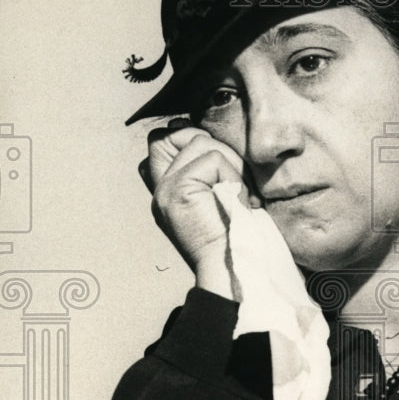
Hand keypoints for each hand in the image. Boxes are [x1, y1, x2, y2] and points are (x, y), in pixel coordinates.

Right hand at [139, 119, 259, 296]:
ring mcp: (166, 188)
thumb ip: (208, 170)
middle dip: (213, 146)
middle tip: (233, 179)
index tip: (219, 161)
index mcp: (167, 190)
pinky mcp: (178, 188)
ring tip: (238, 195)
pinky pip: (213, 158)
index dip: (189, 136)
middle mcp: (161, 189)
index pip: (162, 141)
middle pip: (179, 134)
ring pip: (201, 143)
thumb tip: (208, 137)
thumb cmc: (236, 234)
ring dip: (231, 166)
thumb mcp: (219, 196)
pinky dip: (233, 177)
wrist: (234, 266)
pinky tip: (237, 201)